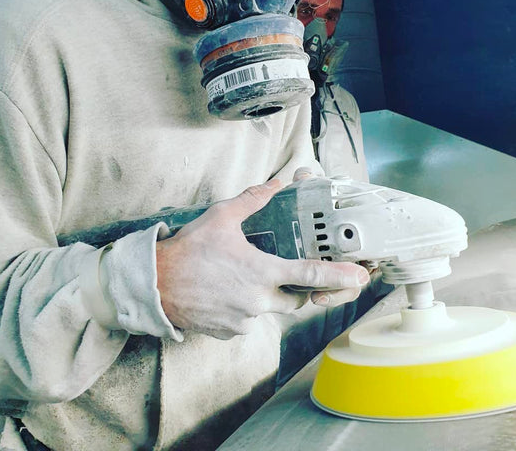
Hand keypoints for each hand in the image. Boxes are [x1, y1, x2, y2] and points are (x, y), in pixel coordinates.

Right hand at [156, 179, 368, 338]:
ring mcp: (244, 320)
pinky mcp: (230, 332)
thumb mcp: (221, 217)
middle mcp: (258, 300)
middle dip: (299, 289)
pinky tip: (228, 293)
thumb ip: (253, 200)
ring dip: (267, 297)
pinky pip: (248, 321)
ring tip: (243, 279)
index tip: (360, 278)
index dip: (339, 277)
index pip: (311, 275)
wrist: (155, 285)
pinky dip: (246, 308)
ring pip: (271, 311)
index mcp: (261, 272)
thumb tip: (275, 183)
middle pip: (297, 300)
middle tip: (286, 273)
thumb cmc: (188, 252)